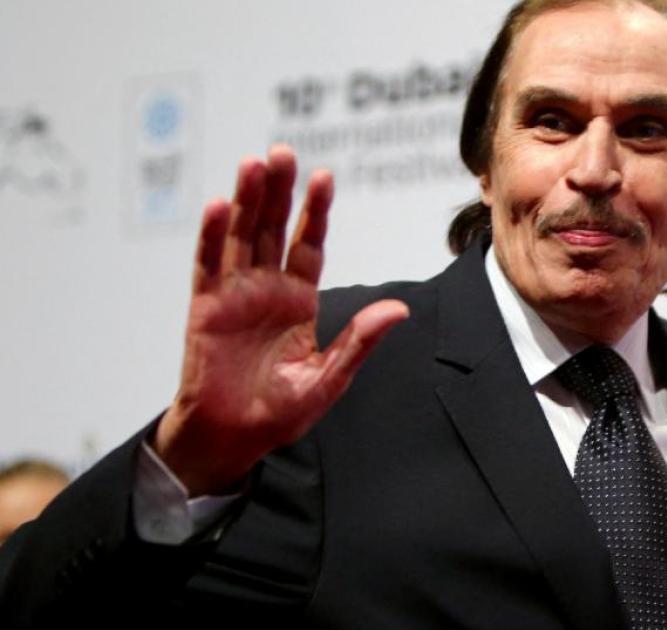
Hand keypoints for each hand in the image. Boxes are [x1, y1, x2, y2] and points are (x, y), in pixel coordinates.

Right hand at [154, 145, 407, 495]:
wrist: (233, 439)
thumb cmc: (278, 413)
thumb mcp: (329, 378)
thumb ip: (359, 342)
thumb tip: (399, 310)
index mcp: (298, 301)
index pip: (309, 245)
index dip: (315, 212)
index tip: (324, 176)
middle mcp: (266, 289)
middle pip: (273, 228)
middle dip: (279, 191)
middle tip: (283, 152)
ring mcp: (233, 295)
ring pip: (240, 236)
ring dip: (246, 200)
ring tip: (254, 164)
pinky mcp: (204, 309)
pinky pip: (207, 265)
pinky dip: (211, 236)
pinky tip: (217, 207)